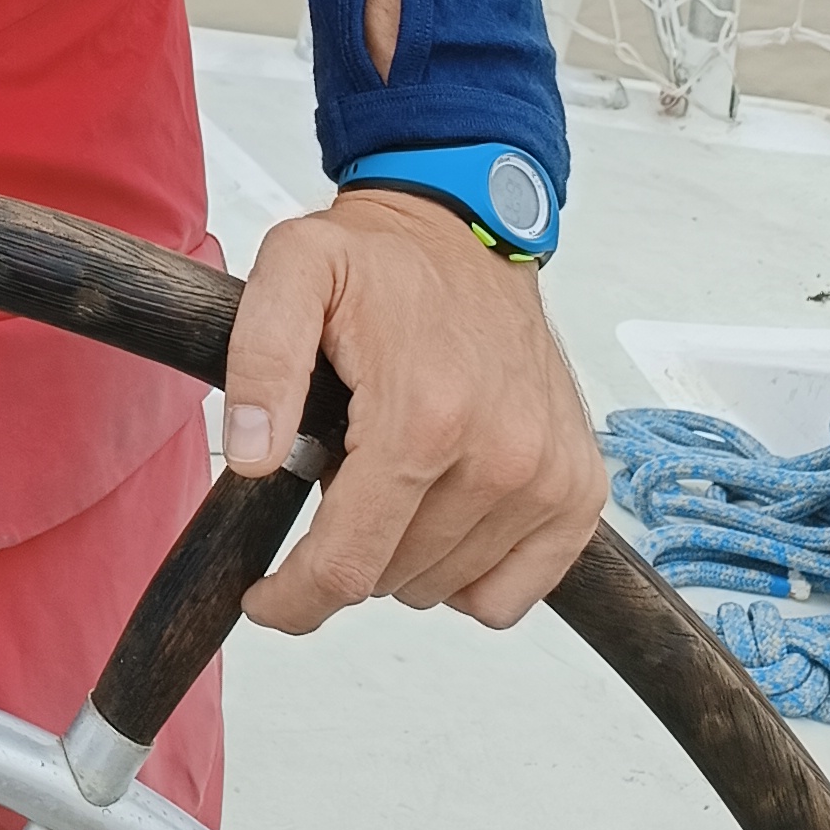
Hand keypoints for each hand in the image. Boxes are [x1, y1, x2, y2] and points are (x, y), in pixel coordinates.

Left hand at [221, 187, 606, 632]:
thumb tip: (251, 457)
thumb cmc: (381, 260)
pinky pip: (509, 596)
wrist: (468, 230)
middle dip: (346, 545)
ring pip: (444, 590)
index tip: (266, 600)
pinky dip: (466, 573)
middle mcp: (501, 456)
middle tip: (341, 467)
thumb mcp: (291, 273)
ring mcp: (548, 479)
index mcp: (423, 415)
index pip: (347, 564)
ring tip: (393, 470)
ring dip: (403, 553)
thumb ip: (257, 361)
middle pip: (391, 579)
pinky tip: (440, 508)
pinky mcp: (578, 491)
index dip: (294, 599)